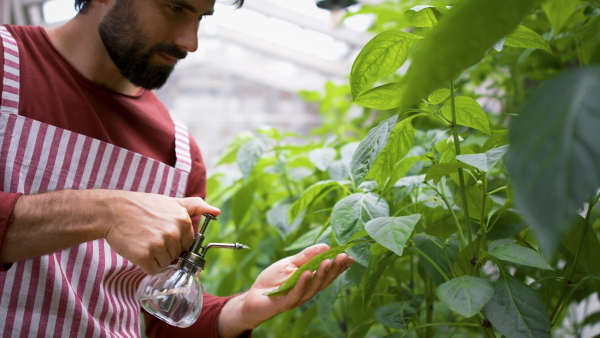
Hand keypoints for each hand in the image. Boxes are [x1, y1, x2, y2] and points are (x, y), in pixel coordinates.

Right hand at [102, 190, 219, 274]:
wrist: (113, 210)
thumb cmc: (142, 206)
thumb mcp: (171, 201)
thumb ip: (195, 206)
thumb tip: (217, 212)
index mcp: (183, 220)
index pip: (187, 244)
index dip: (175, 242)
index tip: (162, 234)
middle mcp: (173, 233)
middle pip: (176, 255)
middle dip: (165, 250)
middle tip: (150, 236)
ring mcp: (159, 244)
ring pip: (165, 264)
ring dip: (155, 258)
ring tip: (144, 241)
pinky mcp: (144, 255)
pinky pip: (153, 270)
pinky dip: (145, 265)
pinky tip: (138, 250)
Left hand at [218, 244, 353, 336]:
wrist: (254, 297)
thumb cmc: (272, 280)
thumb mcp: (290, 263)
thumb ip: (306, 256)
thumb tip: (325, 245)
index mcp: (311, 280)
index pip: (328, 273)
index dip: (339, 266)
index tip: (349, 256)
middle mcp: (308, 290)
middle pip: (325, 280)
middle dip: (335, 268)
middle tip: (343, 257)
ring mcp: (298, 297)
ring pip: (314, 286)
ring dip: (321, 274)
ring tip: (328, 261)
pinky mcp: (286, 301)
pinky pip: (296, 292)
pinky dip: (302, 283)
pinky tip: (307, 273)